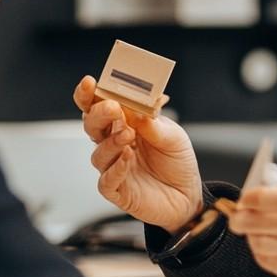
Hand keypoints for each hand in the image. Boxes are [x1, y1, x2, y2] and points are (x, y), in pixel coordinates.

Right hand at [73, 76, 203, 233]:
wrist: (187, 194)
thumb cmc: (176, 161)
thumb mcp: (173, 136)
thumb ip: (153, 123)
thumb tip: (136, 109)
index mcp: (123, 123)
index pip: (98, 106)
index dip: (89, 95)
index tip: (90, 82)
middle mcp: (114, 144)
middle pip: (92, 126)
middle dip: (98, 114)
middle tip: (112, 108)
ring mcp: (114, 167)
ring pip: (98, 154)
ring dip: (111, 142)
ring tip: (128, 135)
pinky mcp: (117, 191)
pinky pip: (106, 181)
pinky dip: (116, 169)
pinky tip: (128, 158)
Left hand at [227, 175, 276, 276]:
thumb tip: (271, 189)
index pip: (272, 200)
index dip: (251, 198)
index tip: (246, 197)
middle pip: (259, 225)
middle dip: (241, 218)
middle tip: (237, 214)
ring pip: (261, 246)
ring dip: (250, 236)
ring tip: (250, 229)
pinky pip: (273, 265)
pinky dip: (262, 254)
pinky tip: (263, 244)